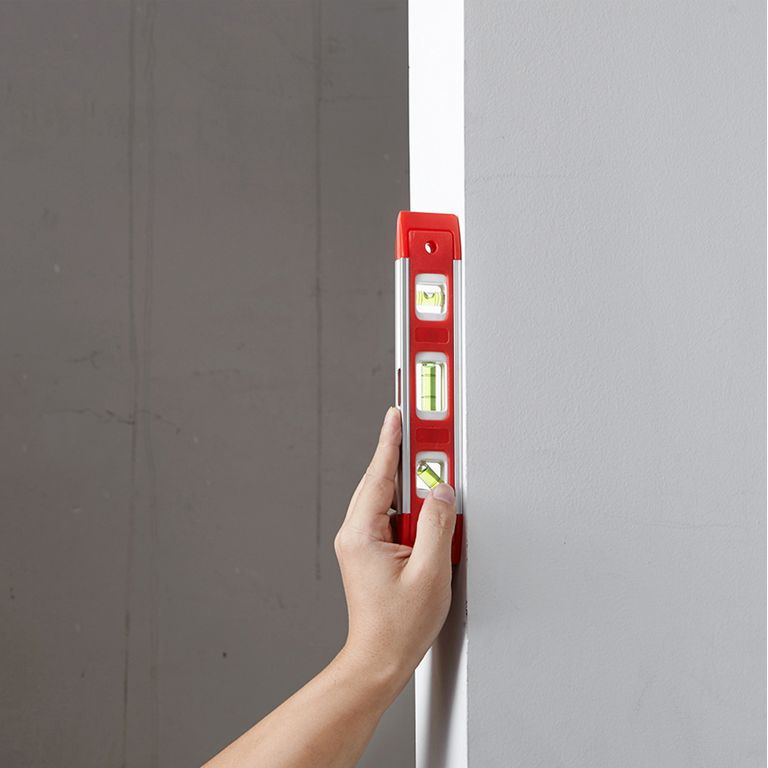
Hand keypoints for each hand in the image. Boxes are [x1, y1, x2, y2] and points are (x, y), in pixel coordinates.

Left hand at [334, 407, 456, 694]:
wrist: (380, 658)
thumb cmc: (397, 626)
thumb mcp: (429, 572)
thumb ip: (437, 525)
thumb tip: (440, 492)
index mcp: (362, 533)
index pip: (379, 474)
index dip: (391, 440)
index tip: (398, 413)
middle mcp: (356, 533)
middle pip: (384, 481)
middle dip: (407, 456)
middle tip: (427, 433)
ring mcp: (362, 542)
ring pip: (390, 498)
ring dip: (412, 484)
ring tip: (435, 476)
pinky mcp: (372, 551)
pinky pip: (393, 516)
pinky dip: (411, 507)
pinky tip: (427, 509)